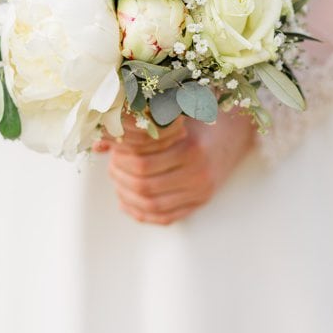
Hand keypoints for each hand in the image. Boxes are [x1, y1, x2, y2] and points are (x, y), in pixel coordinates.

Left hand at [97, 110, 255, 224]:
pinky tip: (127, 202)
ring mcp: (201, 192)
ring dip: (127, 197)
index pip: (141, 164)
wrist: (236, 129)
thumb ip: (135, 129)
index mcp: (189, 149)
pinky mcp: (201, 202)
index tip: (112, 151)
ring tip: (117, 182)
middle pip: (144, 186)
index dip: (120, 160)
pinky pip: (167, 217)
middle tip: (111, 166)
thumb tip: (97, 144)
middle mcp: (198, 174)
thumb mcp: (170, 115)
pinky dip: (142, 213)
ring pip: (153, 206)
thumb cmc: (198, 116)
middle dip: (120, 178)